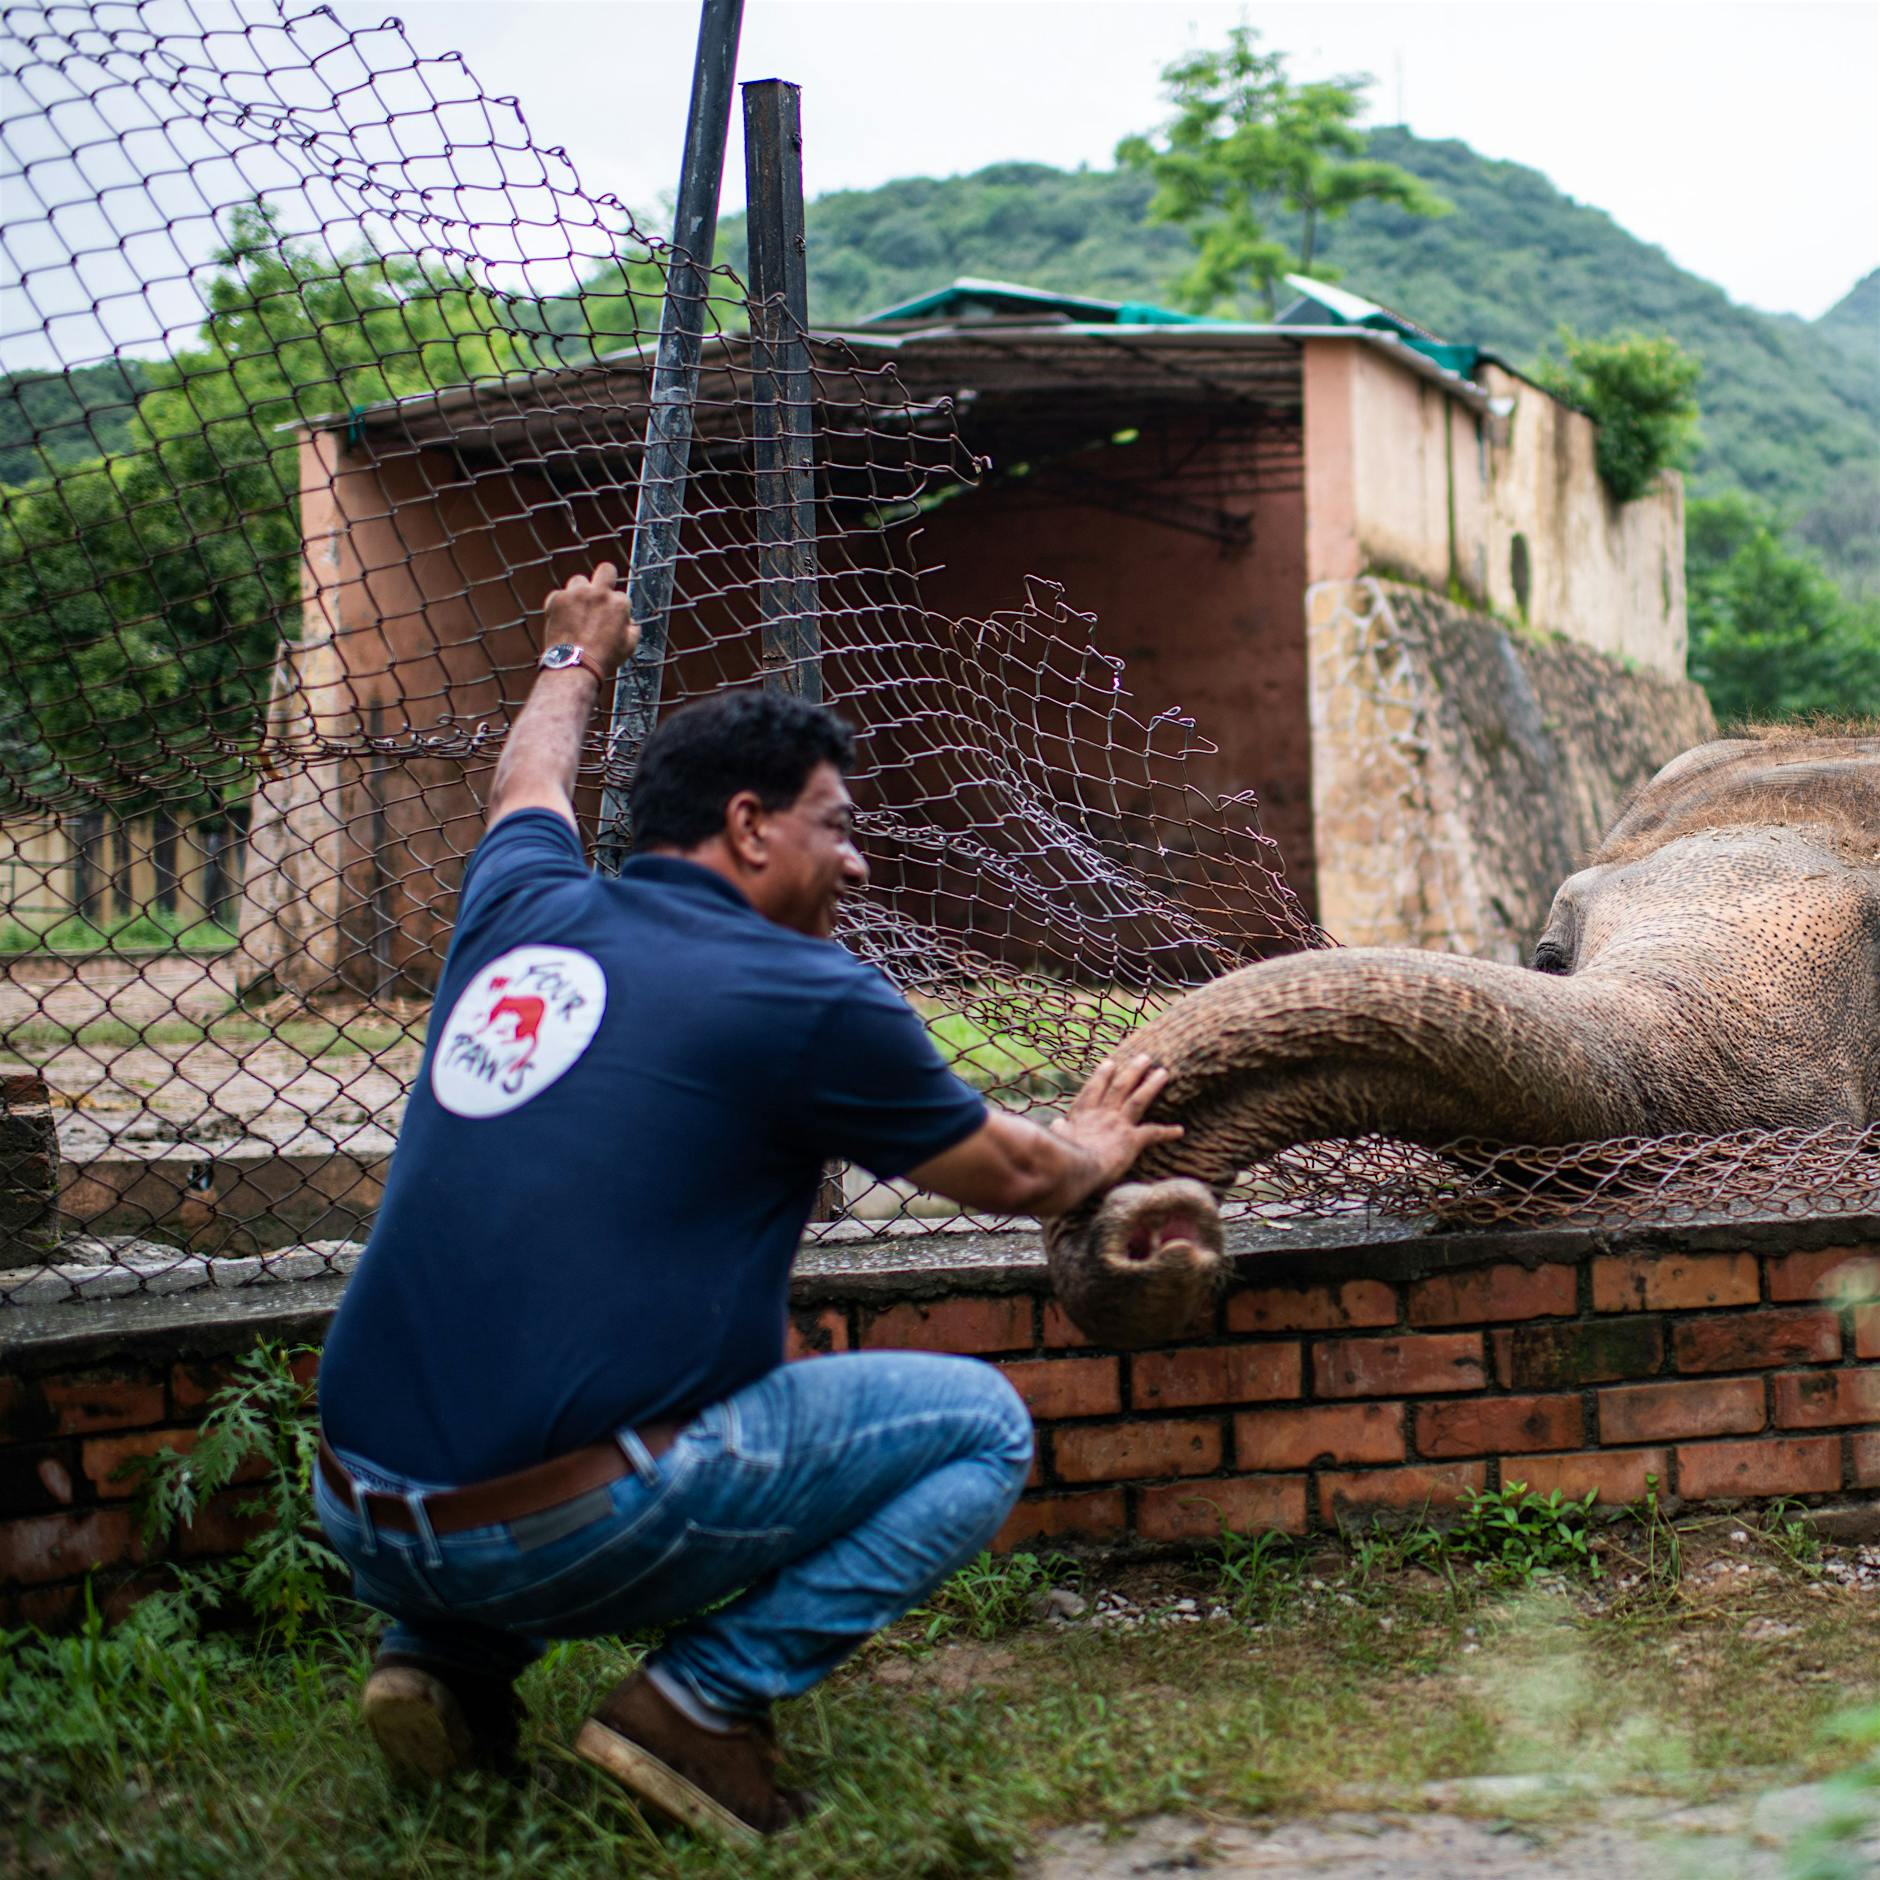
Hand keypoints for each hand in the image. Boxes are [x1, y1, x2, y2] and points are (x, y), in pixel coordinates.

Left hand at [545, 562, 637, 674]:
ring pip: (579, 581)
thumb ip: (632, 627)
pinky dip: (561, 605)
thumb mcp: (630, 646)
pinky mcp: (557, 599)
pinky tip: (564, 618)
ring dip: (580, 592)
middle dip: (606, 577)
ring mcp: (576, 594)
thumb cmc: (604, 658)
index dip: (617, 608)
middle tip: (600, 591)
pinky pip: (560, 595)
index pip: (621, 596)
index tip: (611, 619)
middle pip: (606, 569)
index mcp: (619, 603)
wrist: (575, 666)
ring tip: (578, 609)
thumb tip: (630, 621)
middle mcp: (598, 593)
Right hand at [1049, 1052, 1182, 1190]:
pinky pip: (1152, 1133)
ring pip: (1138, 1099)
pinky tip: (1179, 1131)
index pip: (1094, 1090)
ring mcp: (1118, 1124)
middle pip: (1120, 1087)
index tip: (1110, 1063)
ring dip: (1151, 1085)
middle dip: (1133, 1071)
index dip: (1102, 1076)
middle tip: (1145, 1058)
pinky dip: (1167, 1132)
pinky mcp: (1131, 1139)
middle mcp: (1102, 1114)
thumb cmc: (1063, 1158)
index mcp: (1083, 1114)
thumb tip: (1057, 1123)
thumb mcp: (1057, 1140)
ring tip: (1163, 1072)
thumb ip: (1059, 1130)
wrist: (1076, 1168)